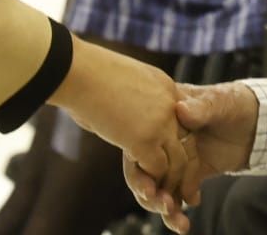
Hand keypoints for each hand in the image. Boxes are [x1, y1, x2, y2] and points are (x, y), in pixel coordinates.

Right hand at [52, 38, 192, 188]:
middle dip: (185, 169)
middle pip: (189, 142)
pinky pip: (158, 169)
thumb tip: (119, 112)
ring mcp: (160, 122)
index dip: (181, 141)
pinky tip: (142, 185)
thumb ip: (133, 100)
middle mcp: (170, 104)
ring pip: (178, 161)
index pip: (186, 120)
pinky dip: (152, 181)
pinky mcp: (145, 139)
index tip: (175, 158)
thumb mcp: (122, 81)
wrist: (77, 71)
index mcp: (166, 87)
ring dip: (169, 182)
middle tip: (180, 189)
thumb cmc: (87, 73)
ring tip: (162, 195)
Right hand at [125, 82, 257, 232]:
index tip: (147, 187)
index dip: (140, 167)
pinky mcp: (193, 172)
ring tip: (178, 221)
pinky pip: (180, 192)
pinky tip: (192, 208)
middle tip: (164, 206)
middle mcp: (166, 140)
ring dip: (165, 205)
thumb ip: (202, 108)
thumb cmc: (238, 103)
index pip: (142, 143)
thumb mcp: (222, 102)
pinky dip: (182, 205)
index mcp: (166, 117)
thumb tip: (181, 110)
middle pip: (146, 170)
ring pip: (162, 185)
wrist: (262, 121)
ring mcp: (178, 158)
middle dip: (149, 192)